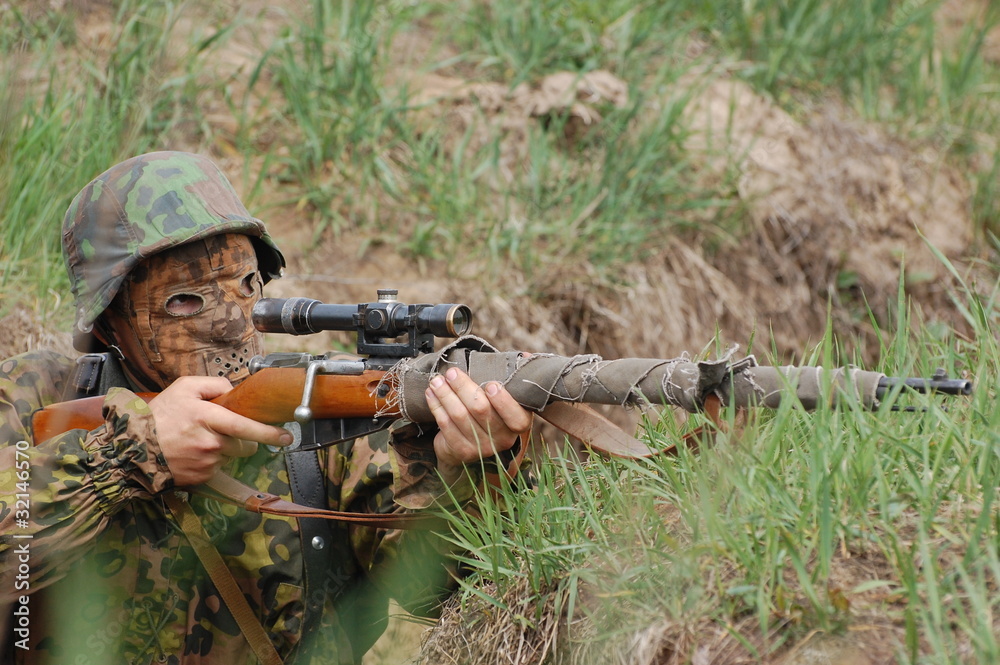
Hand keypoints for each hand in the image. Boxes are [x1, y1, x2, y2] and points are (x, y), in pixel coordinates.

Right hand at [148, 376, 292, 485]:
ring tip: (200, 440)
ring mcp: (206, 463)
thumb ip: (213, 385)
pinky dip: (211, 461)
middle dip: (243, 439)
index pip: (247, 427)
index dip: (269, 433)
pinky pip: (217, 468)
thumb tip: (233, 390)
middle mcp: (210, 443)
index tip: (286, 436)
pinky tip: (193, 453)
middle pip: (245, 445)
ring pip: (231, 457)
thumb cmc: (158, 416)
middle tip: (224, 431)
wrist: (132, 449)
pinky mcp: (201, 478)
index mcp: (208, 418)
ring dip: (224, 450)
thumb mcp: (183, 388)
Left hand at [425, 367, 532, 484]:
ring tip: (436, 380)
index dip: (503, 401)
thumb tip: (525, 357)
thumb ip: (513, 378)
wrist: (473, 441)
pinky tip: (431, 394)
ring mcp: (483, 447)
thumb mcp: (507, 396)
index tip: (490, 384)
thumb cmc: (491, 409)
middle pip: (481, 410)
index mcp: (519, 422)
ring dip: (445, 395)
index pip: (516, 417)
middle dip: (463, 388)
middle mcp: (504, 438)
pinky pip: (446, 425)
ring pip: (460, 416)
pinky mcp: (463, 451)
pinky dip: (436, 406)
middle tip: (451, 372)